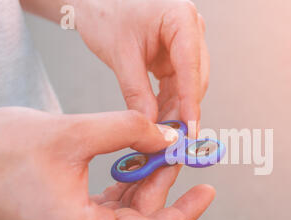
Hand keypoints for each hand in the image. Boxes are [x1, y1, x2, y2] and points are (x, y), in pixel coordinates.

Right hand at [0, 107, 214, 219]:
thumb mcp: (72, 132)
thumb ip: (128, 130)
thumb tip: (163, 136)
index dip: (185, 212)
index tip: (207, 192)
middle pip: (138, 219)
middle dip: (159, 183)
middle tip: (174, 150)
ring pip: (121, 214)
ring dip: (139, 183)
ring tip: (154, 150)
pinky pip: (101, 211)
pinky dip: (119, 189)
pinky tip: (129, 163)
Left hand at [73, 0, 208, 134]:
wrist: (94, 1)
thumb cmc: (105, 11)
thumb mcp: (121, 54)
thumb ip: (137, 92)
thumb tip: (151, 124)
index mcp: (181, 18)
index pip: (191, 67)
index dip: (191, 101)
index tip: (189, 129)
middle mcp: (190, 29)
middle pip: (195, 78)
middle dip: (183, 109)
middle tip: (170, 136)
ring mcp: (185, 42)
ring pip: (188, 85)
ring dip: (176, 109)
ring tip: (161, 131)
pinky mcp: (176, 55)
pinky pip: (177, 83)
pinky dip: (169, 101)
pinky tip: (159, 118)